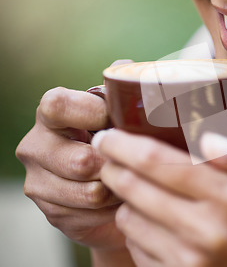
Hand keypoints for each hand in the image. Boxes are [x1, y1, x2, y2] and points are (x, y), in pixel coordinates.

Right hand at [16, 60, 135, 264]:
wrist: (106, 185)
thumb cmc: (116, 139)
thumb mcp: (119, 113)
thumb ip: (122, 95)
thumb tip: (130, 70)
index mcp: (51, 112)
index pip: (58, 105)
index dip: (93, 114)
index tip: (116, 122)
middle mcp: (36, 145)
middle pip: (81, 160)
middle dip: (116, 164)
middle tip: (131, 160)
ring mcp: (38, 180)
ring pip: (90, 192)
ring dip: (119, 188)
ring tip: (128, 178)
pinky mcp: (49, 212)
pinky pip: (91, 215)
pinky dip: (112, 210)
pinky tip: (117, 199)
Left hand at [96, 129, 226, 266]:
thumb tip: (208, 137)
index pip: (160, 163)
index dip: (126, 145)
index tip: (109, 134)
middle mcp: (204, 231)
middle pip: (134, 187)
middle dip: (113, 166)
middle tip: (110, 155)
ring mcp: (186, 261)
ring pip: (128, 217)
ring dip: (127, 198)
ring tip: (142, 190)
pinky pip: (134, 246)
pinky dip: (137, 228)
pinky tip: (155, 221)